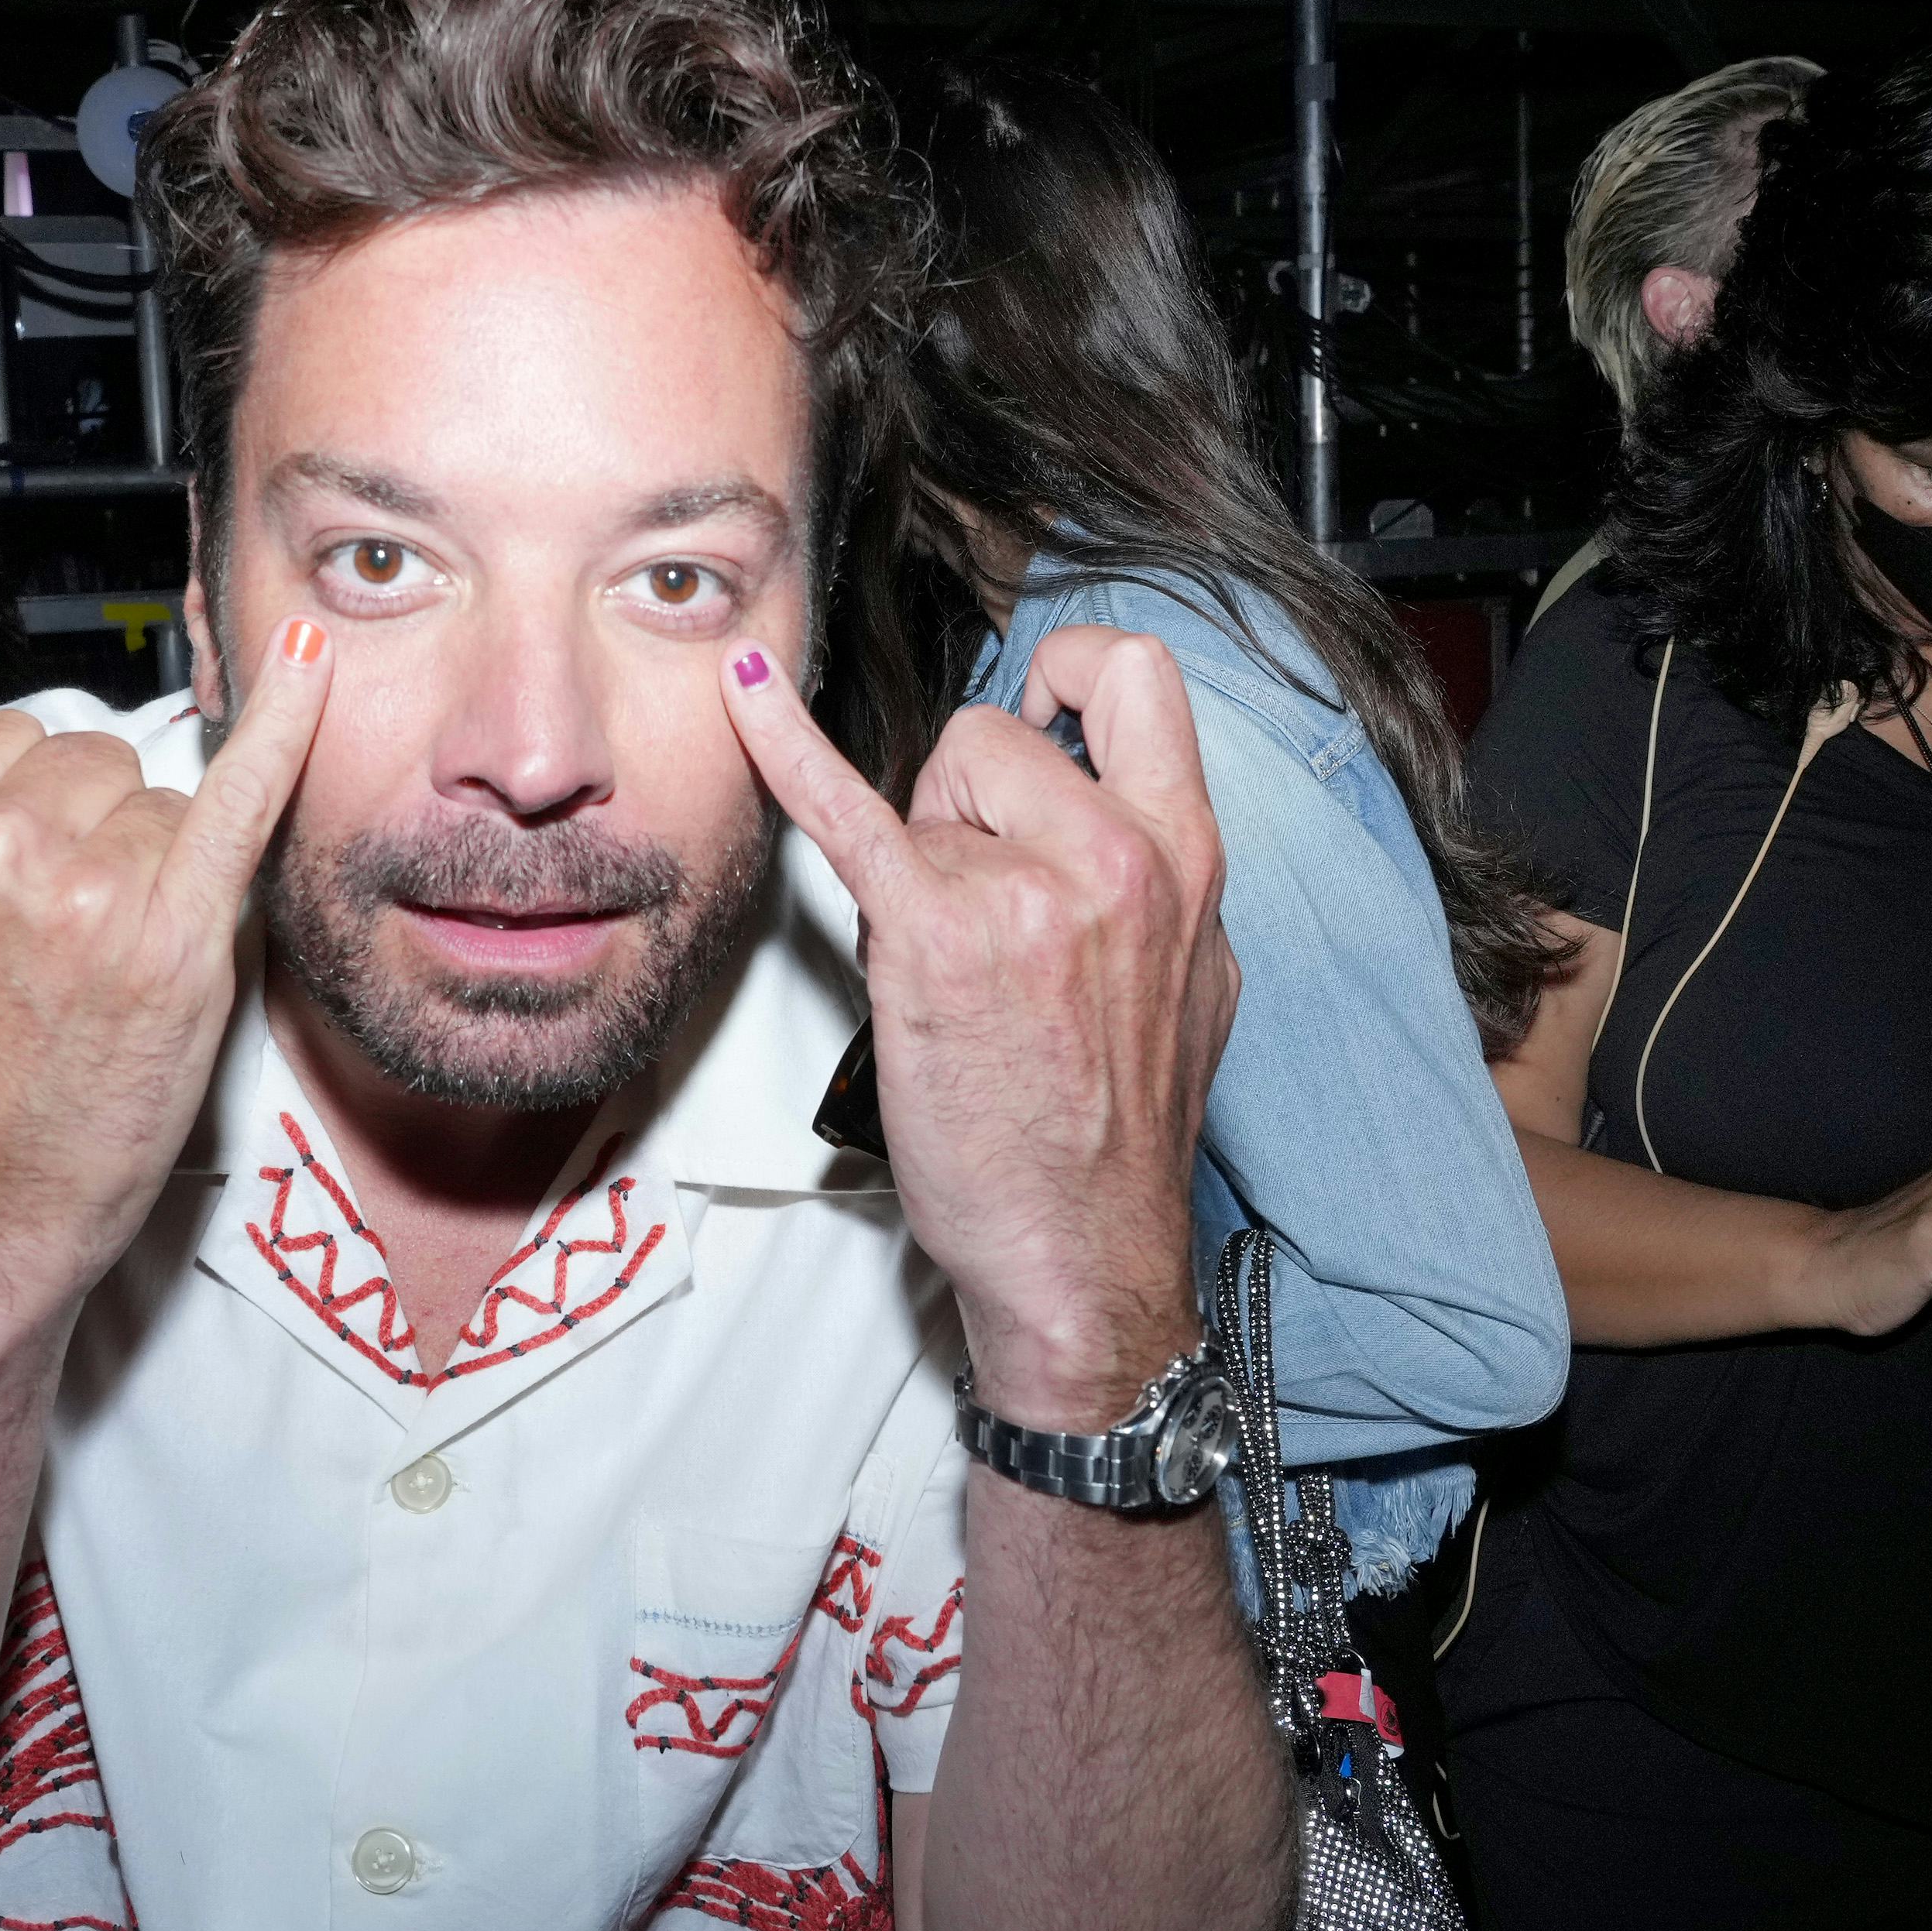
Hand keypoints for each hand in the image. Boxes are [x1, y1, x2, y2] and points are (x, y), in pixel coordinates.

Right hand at [0, 623, 333, 1341]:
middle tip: (67, 939)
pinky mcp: (176, 940)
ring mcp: (86, 892)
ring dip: (154, 865)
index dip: (20, 807)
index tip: (18, 880)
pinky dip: (284, 722)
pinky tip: (311, 660)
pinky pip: (242, 794)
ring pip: (157, 805)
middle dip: (90, 829)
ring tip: (109, 965)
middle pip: (85, 765)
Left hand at [724, 625, 1235, 1421]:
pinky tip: (744, 691)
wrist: (1082, 1254)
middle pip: (994, 732)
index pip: (1134, 680)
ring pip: (927, 789)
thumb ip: (1148, 880)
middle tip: (969, 899)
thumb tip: (1095, 811)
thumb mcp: (1187, 978)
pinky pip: (845, 807)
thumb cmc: (1114, 1137)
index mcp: (1186, 855)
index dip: (1073, 676)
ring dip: (918, 860)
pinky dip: (782, 742)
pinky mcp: (933, 936)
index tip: (1040, 706)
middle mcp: (1118, 856)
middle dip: (965, 798)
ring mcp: (1027, 892)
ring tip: (949, 965)